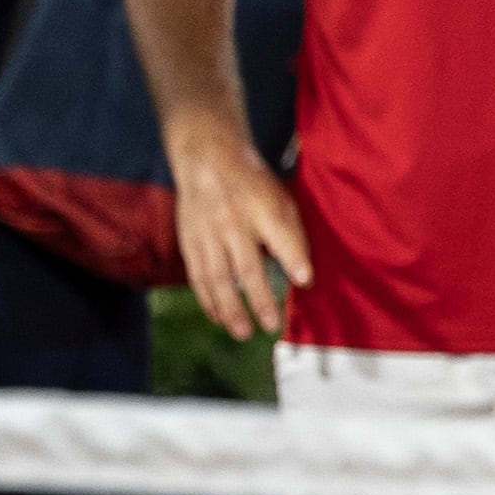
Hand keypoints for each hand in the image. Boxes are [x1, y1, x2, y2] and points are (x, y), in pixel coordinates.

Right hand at [173, 127, 310, 339]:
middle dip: (258, 298)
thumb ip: (292, 237)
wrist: (208, 161)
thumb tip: (303, 278)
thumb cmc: (253, 186)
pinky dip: (207, 299)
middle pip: (246, 266)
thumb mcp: (281, 200)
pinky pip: (198, 276)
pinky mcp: (190, 241)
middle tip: (270, 326)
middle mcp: (234, 222)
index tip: (305, 280)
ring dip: (230, 308)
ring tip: (242, 333)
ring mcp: (208, 233)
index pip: (281, 234)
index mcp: (262, 208)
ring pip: (217, 277)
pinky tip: (218, 318)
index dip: (293, 258)